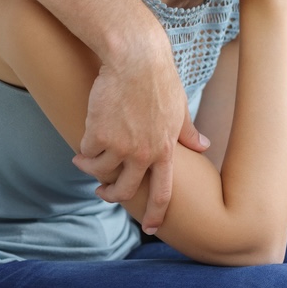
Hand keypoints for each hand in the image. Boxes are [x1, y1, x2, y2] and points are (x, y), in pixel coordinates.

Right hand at [74, 28, 207, 234]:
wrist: (136, 59)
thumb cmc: (160, 80)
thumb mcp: (180, 107)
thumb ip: (188, 131)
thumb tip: (204, 145)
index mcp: (166, 149)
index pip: (163, 191)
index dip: (156, 213)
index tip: (151, 228)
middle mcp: (144, 153)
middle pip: (124, 191)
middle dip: (109, 195)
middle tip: (102, 190)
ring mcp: (120, 146)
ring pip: (99, 173)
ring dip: (90, 168)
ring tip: (85, 158)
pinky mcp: (98, 135)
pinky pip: (85, 152)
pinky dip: (83, 148)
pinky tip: (86, 136)